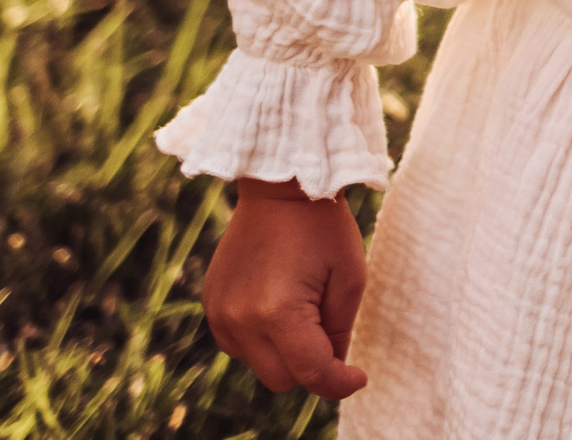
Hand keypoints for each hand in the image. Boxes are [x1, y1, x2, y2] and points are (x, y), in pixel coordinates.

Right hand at [203, 178, 370, 399]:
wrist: (279, 188)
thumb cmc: (324, 227)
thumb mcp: (351, 278)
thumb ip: (339, 332)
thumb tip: (332, 369)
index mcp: (278, 313)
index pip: (311, 373)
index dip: (340, 383)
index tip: (359, 377)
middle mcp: (240, 320)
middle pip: (282, 379)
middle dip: (311, 366)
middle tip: (331, 330)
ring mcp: (220, 315)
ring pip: (260, 366)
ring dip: (286, 353)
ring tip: (304, 307)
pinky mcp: (212, 306)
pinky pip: (241, 346)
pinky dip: (263, 340)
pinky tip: (279, 304)